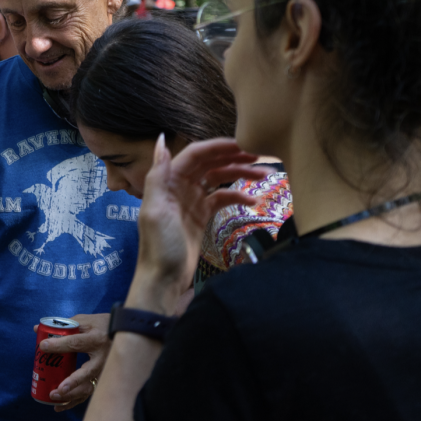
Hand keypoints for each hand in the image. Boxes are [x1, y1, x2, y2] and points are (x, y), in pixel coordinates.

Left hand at [36, 312, 109, 411]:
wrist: (128, 334)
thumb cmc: (103, 325)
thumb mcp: (86, 321)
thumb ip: (64, 326)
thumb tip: (38, 330)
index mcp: (97, 340)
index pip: (75, 344)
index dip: (58, 345)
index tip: (42, 346)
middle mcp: (102, 358)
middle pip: (85, 373)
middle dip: (70, 383)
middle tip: (54, 389)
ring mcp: (105, 371)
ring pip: (88, 388)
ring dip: (71, 396)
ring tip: (54, 397)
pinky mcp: (103, 379)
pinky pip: (88, 393)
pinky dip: (73, 402)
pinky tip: (59, 406)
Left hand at [130, 137, 265, 307]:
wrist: (164, 279)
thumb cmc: (158, 245)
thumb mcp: (155, 210)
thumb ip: (158, 175)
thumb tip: (161, 141)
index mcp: (167, 180)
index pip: (195, 155)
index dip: (218, 147)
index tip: (243, 145)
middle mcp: (179, 186)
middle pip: (210, 163)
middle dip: (234, 157)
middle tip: (260, 156)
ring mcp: (192, 200)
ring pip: (219, 178)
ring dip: (240, 174)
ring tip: (265, 174)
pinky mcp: (202, 215)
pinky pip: (222, 198)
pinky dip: (237, 196)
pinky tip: (253, 200)